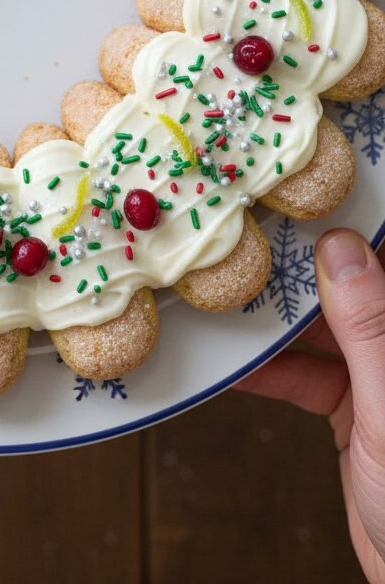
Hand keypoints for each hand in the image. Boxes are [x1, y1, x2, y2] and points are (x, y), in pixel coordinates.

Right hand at [238, 228, 384, 583]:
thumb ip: (370, 327)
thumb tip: (340, 247)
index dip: (350, 215)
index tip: (301, 183)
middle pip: (348, 281)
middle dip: (296, 257)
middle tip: (241, 228)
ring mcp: (380, 375)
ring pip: (320, 324)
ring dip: (271, 314)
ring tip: (222, 288)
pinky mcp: (355, 409)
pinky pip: (304, 373)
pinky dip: (265, 369)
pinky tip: (227, 360)